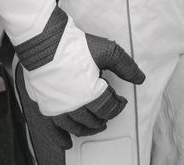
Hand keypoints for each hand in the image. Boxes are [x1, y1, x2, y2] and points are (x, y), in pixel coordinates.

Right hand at [14, 22, 143, 162]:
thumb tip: (139, 78)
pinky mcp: (46, 106)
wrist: (43, 41)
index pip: (110, 107)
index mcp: (92, 94)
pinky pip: (53, 129)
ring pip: (76, 127)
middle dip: (104, 116)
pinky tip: (66, 143)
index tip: (119, 100)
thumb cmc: (73, 45)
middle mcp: (76, 106)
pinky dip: (61, 139)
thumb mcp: (106, 51)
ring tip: (93, 126)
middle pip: (94, 119)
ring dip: (87, 128)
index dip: (118, 104)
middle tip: (107, 112)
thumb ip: (125, 66)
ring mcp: (59, 108)